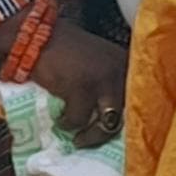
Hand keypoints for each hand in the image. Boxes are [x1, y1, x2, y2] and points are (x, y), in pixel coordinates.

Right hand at [29, 20, 127, 146]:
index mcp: (127, 64)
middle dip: (106, 133)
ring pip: (106, 123)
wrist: (35, 36)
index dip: (129, 122)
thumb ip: (107, 86)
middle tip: (87, 140)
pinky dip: (68, 123)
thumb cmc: (65, 53)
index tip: (115, 136)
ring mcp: (103, 79)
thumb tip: (110, 122)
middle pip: (126, 115)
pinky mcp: (81, 87)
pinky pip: (78, 119)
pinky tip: (60, 119)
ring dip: (90, 135)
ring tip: (77, 136)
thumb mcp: (96, 64)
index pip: (139, 99)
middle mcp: (121, 70)